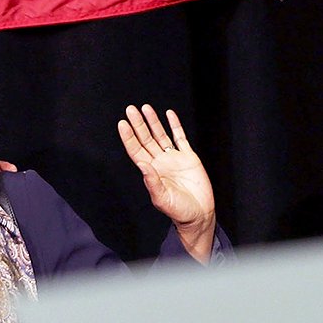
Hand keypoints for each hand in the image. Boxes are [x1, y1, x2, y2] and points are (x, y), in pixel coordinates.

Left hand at [118, 105, 215, 261]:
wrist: (199, 214)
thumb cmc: (179, 210)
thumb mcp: (162, 199)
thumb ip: (152, 182)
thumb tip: (143, 165)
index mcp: (150, 172)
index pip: (136, 150)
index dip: (129, 137)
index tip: (123, 123)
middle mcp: (159, 162)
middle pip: (146, 139)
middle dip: (138, 124)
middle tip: (131, 109)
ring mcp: (173, 158)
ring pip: (160, 135)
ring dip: (153, 122)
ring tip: (146, 108)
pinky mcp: (189, 158)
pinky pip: (180, 138)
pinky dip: (175, 126)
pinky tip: (169, 114)